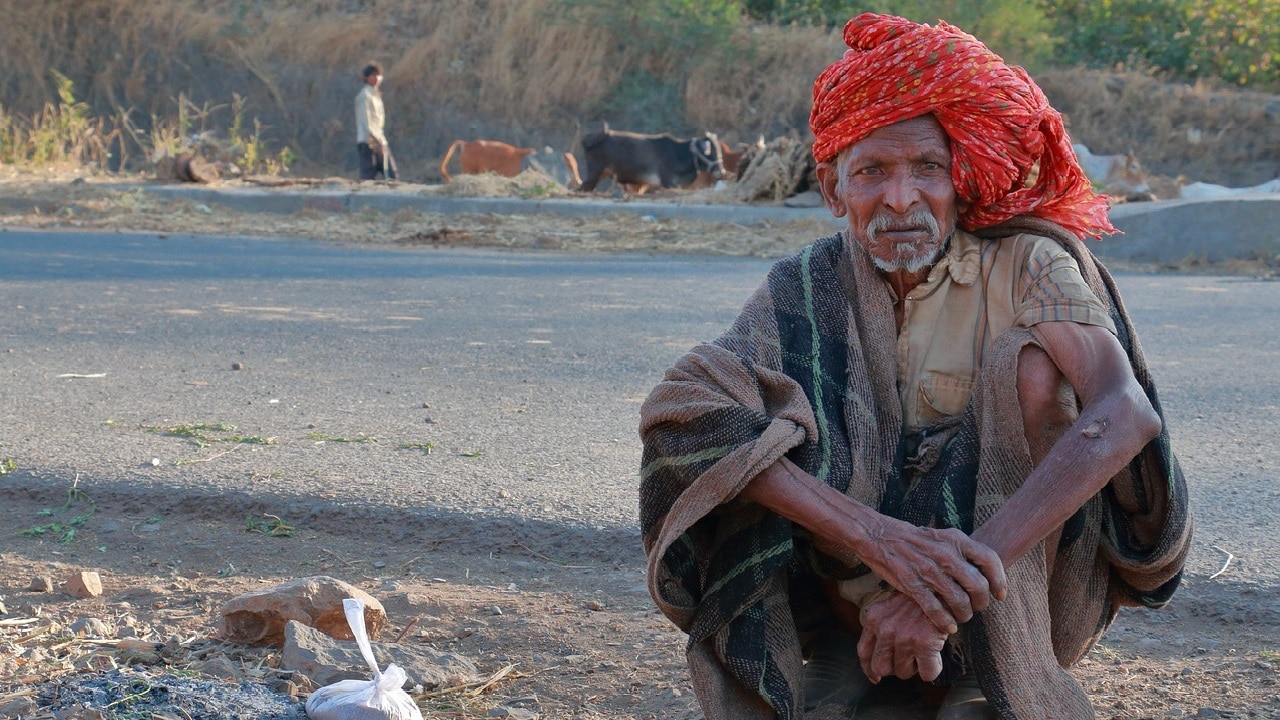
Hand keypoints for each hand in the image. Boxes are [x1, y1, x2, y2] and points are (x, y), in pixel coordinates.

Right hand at [852, 520, 1005, 634]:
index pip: (990, 560)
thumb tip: (983, 571)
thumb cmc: (914, 539)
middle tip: (977, 608)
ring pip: (959, 601)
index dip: (999, 581)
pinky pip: (936, 609)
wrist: (879, 535)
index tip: (1000, 595)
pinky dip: (945, 621)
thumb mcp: (942, 537)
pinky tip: (947, 626)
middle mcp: (945, 554)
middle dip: (981, 603)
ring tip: (961, 618)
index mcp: (955, 539)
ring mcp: (928, 570)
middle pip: (978, 586)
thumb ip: (962, 552)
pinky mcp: (912, 584)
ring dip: (964, 615)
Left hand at [857, 591, 947, 682]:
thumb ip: (882, 626)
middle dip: (894, 668)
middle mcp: (885, 629)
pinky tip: (935, 658)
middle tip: (907, 659)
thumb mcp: (891, 606)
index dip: (869, 669)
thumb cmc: (919, 599)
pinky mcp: (924, 644)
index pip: (863, 652)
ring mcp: (903, 638)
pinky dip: (932, 670)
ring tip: (923, 652)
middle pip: (881, 667)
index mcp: (874, 618)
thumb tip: (877, 657)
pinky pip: (926, 674)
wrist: (942, 589)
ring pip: (903, 673)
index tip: (875, 677)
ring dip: (915, 668)